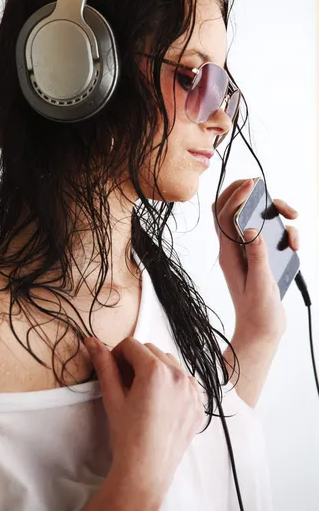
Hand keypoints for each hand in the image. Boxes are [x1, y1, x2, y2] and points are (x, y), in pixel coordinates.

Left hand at [212, 178, 298, 339]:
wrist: (261, 332)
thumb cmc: (257, 312)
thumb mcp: (260, 285)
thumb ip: (257, 257)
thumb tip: (251, 230)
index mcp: (228, 254)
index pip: (223, 216)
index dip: (234, 195)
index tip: (251, 184)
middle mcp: (234, 248)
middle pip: (232, 209)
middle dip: (247, 193)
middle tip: (263, 187)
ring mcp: (247, 251)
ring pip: (253, 218)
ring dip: (273, 212)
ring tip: (292, 217)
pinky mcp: (260, 255)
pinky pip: (269, 233)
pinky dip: (283, 231)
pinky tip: (293, 245)